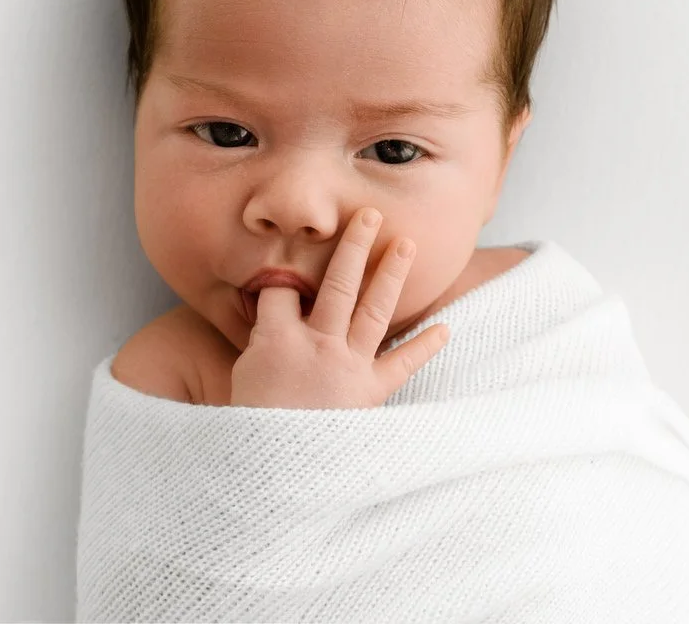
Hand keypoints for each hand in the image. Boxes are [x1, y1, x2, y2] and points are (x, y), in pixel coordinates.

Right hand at [228, 207, 449, 408]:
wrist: (276, 472)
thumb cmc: (252, 425)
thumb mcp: (242, 375)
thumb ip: (262, 339)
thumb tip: (274, 313)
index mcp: (277, 338)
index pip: (284, 289)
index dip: (284, 278)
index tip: (289, 272)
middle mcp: (317, 343)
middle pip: (337, 282)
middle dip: (355, 246)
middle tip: (371, 215)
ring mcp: (347, 365)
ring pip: (373, 309)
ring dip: (392, 274)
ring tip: (407, 245)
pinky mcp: (371, 392)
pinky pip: (403, 364)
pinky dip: (425, 346)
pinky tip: (446, 328)